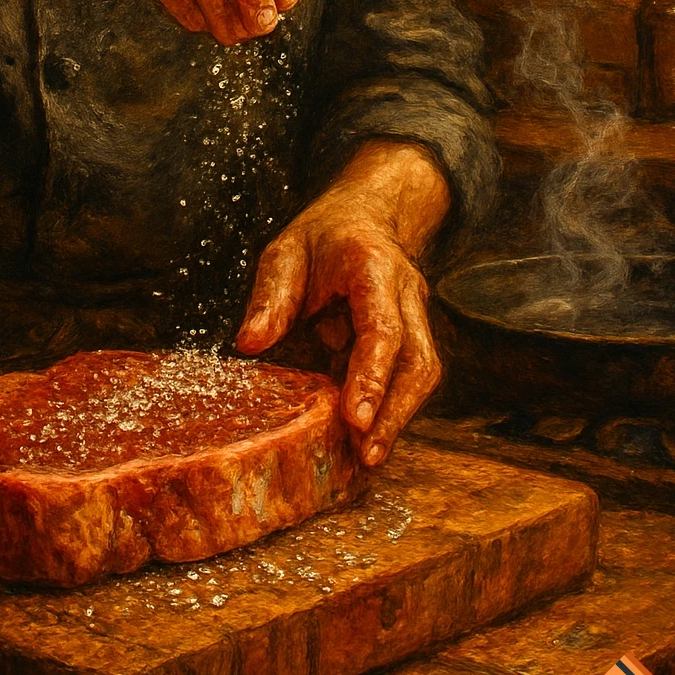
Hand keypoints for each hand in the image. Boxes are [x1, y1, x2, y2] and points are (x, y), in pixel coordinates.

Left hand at [236, 144, 447, 467]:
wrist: (367, 217)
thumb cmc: (322, 237)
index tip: (356, 417)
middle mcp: (406, 295)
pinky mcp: (413, 337)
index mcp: (374, 268)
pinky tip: (370, 439)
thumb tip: (251, 343)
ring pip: (423, 373)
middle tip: (367, 455)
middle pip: (417, 360)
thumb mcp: (285, 251)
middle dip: (395, 412)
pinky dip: (394, 410)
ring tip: (369, 458)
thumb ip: (271, 295)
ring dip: (399, 418)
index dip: (372, 375)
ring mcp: (416, 317)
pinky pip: (411, 378)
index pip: (383, 329)